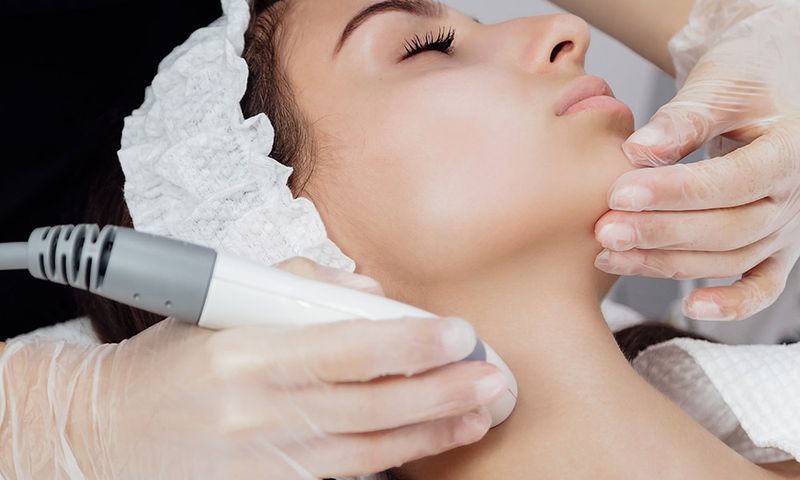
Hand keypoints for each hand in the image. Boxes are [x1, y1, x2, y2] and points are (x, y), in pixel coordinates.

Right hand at [0, 258, 506, 478]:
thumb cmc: (165, 365)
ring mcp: (263, 459)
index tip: (456, 332)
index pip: (347, 346)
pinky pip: (342, 474)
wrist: (104, 435)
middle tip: (492, 376)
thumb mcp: (217, 309)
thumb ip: (293, 286)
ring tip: (478, 413)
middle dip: (442, 390)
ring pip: (368, 445)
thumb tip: (363, 287)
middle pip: (371, 402)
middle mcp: (257, 410)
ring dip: (431, 429)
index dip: (410, 342)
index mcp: (245, 353)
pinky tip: (426, 446)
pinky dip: (390, 460)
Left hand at [595, 1, 799, 320]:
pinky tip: (691, 307)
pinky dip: (733, 303)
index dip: (675, 192)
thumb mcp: (719, 80)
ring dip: (668, 262)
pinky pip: (762, 284)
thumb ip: (683, 116)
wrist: (773, 84)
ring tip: (609, 253)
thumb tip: (639, 151)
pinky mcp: (772, 245)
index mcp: (788, 149)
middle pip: (729, 228)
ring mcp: (785, 225)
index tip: (621, 192)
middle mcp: (793, 195)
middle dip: (661, 232)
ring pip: (730, 257)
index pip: (731, 181)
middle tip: (604, 229)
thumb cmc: (744, 77)